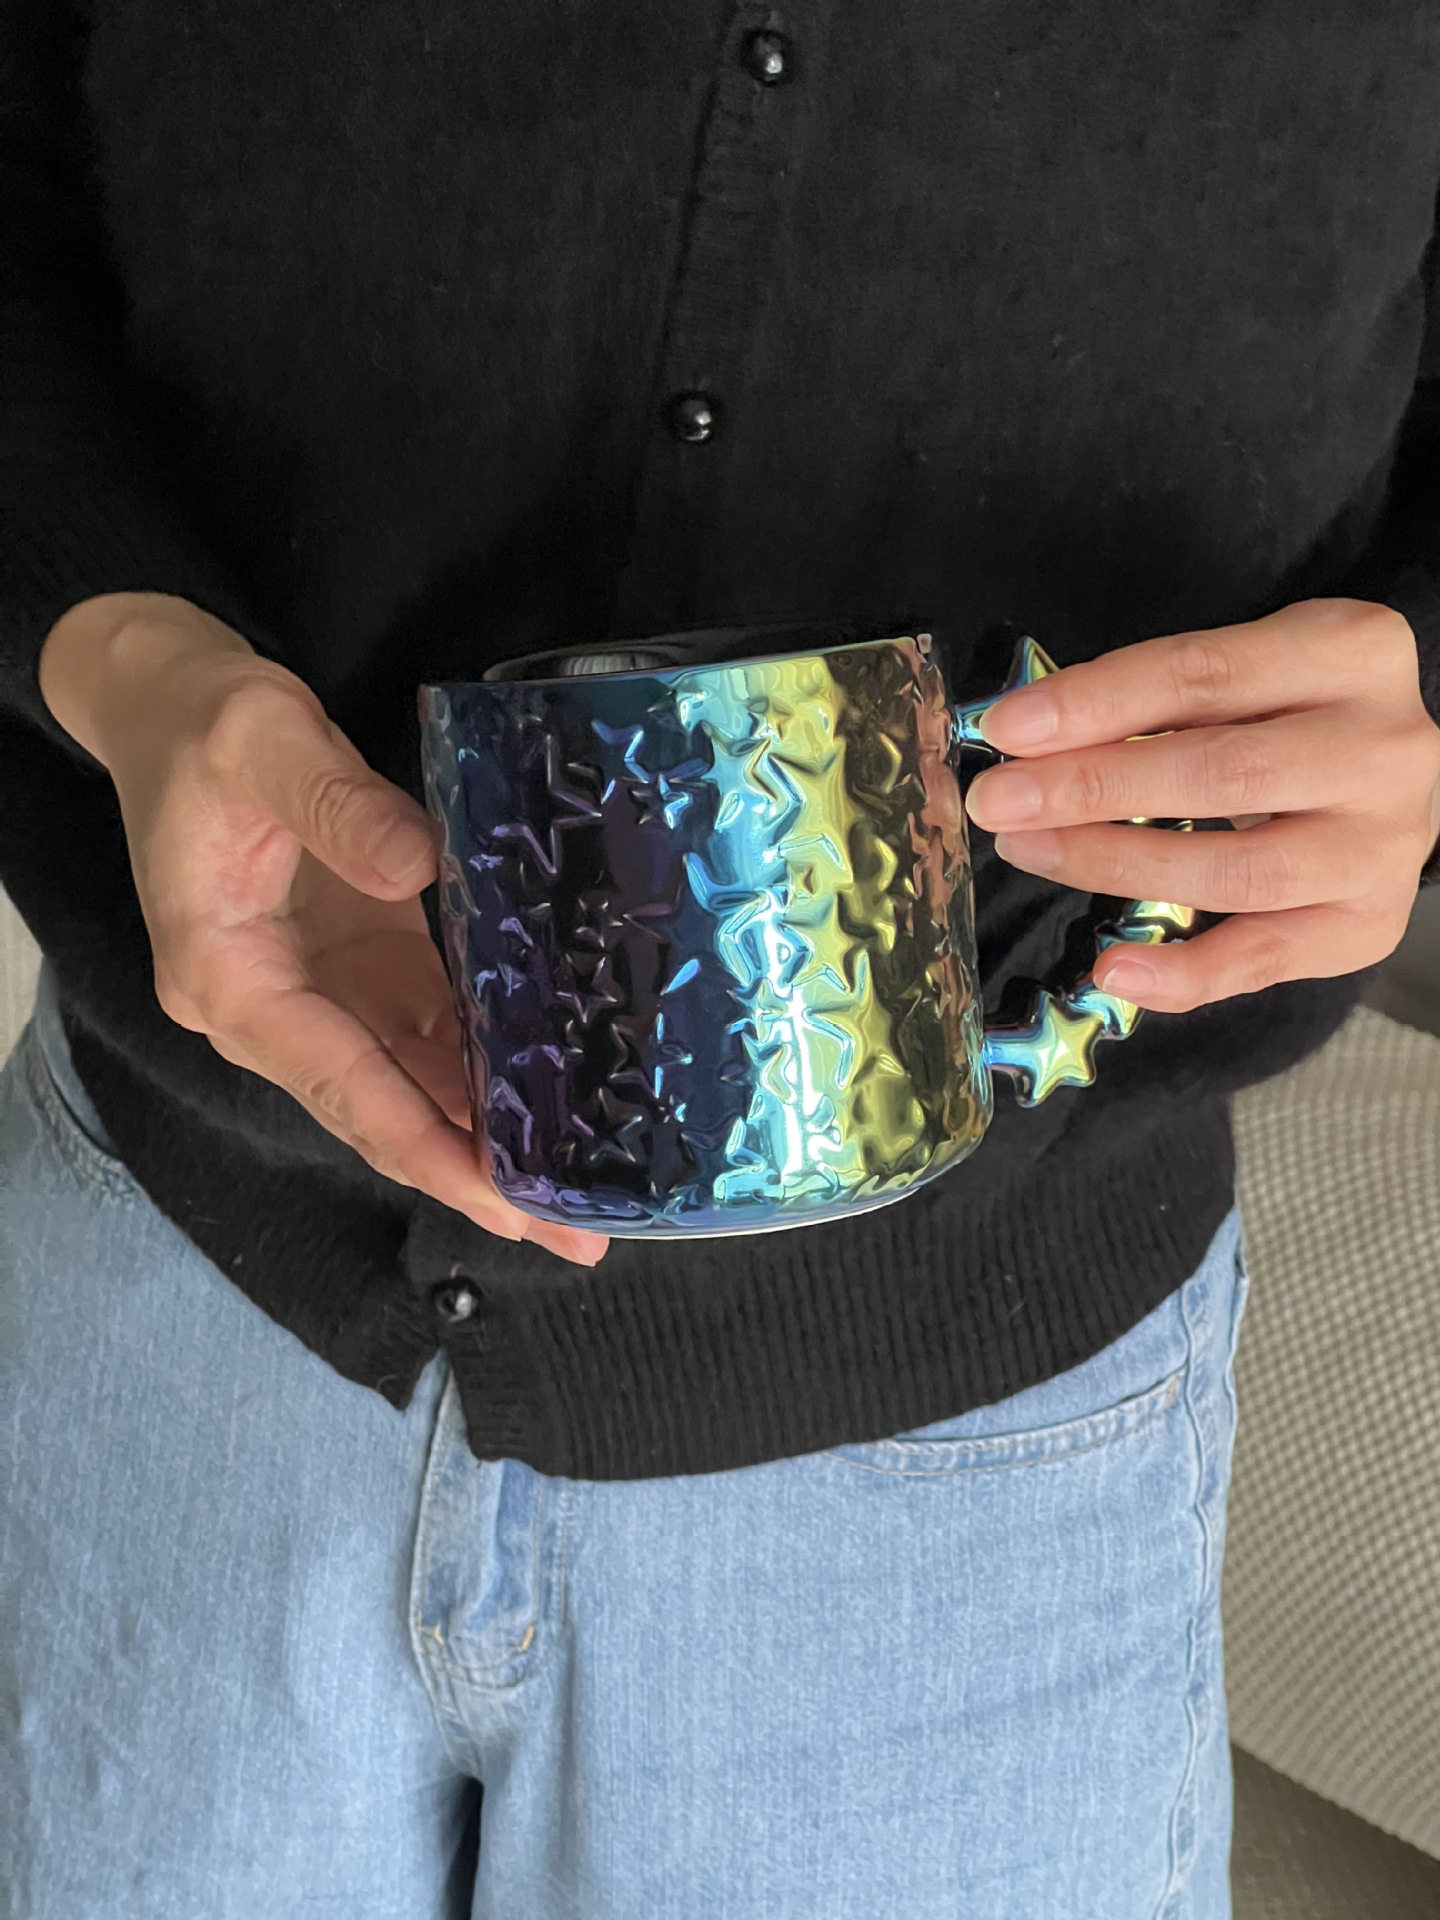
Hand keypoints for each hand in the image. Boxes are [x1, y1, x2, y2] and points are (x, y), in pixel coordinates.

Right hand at [39, 591, 606, 1265]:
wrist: (173, 701)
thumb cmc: (205, 721)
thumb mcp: (264, 740)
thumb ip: (338, 804)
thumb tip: (421, 866)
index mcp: (231, 978)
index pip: (343, 1084)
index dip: (427, 1145)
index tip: (505, 1203)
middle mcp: (274, 1008)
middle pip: (383, 1112)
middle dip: (476, 1176)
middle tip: (577, 1237)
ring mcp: (318, 991)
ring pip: (413, 1084)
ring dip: (491, 1139)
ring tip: (583, 1195)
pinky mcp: (358, 962)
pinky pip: (429, 1031)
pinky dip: (488, 1069)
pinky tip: (556, 1100)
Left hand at [965, 599, 1439, 1012]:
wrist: (1389, 779)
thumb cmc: (1292, 716)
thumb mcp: (1243, 676)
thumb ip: (1155, 701)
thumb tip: (1025, 741)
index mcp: (1351, 652)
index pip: (1204, 674)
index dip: (1095, 702)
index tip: (1006, 728)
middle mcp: (1384, 747)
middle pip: (1221, 771)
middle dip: (1093, 787)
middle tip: (1000, 801)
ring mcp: (1385, 844)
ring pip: (1239, 869)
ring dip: (1116, 865)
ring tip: (1032, 852)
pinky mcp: (1367, 923)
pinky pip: (1265, 959)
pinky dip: (1184, 973)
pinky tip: (1114, 968)